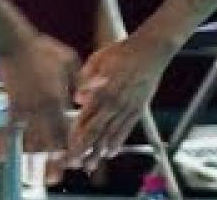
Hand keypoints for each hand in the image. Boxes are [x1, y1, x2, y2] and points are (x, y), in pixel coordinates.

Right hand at [0, 34, 78, 173]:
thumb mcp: (69, 60)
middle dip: (52, 160)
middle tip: (54, 178)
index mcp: (57, 97)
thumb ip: (84, 79)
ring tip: (34, 175)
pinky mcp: (10, 105)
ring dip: (32, 158)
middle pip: (48, 140)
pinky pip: (7, 128)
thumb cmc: (42, 48)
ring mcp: (24, 108)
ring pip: (29, 138)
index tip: (73, 163)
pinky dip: (4, 143)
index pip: (66, 128)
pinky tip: (3, 157)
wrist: (14, 42)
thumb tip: (103, 84)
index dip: (70, 147)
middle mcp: (41, 107)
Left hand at [67, 32, 171, 171]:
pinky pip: (127, 129)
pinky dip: (117, 143)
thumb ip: (85, 79)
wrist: (150, 50)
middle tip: (74, 164)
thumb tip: (77, 99)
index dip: (75, 135)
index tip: (66, 147)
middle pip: (96, 132)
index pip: (85, 118)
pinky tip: (110, 153)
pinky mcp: (139, 109)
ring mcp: (127, 107)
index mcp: (102, 90)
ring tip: (90, 166)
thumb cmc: (122, 51)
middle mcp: (114, 102)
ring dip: (99, 152)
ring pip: (110, 135)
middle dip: (83, 150)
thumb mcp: (98, 59)